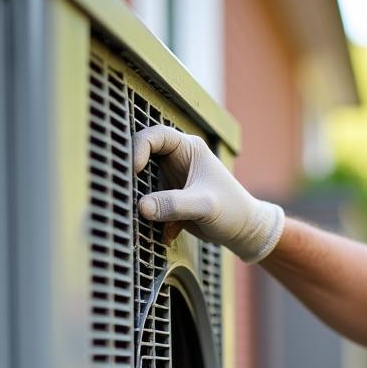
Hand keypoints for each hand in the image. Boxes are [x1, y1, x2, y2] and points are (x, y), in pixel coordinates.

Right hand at [133, 125, 283, 261]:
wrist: (242, 231)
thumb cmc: (232, 211)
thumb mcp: (204, 206)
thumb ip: (174, 205)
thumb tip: (142, 207)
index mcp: (188, 149)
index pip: (155, 136)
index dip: (139, 147)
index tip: (134, 169)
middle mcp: (176, 160)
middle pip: (142, 156)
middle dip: (131, 172)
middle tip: (123, 188)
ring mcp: (170, 179)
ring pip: (143, 181)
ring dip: (137, 195)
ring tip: (133, 209)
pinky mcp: (168, 198)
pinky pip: (149, 201)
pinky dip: (147, 213)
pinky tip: (157, 226)